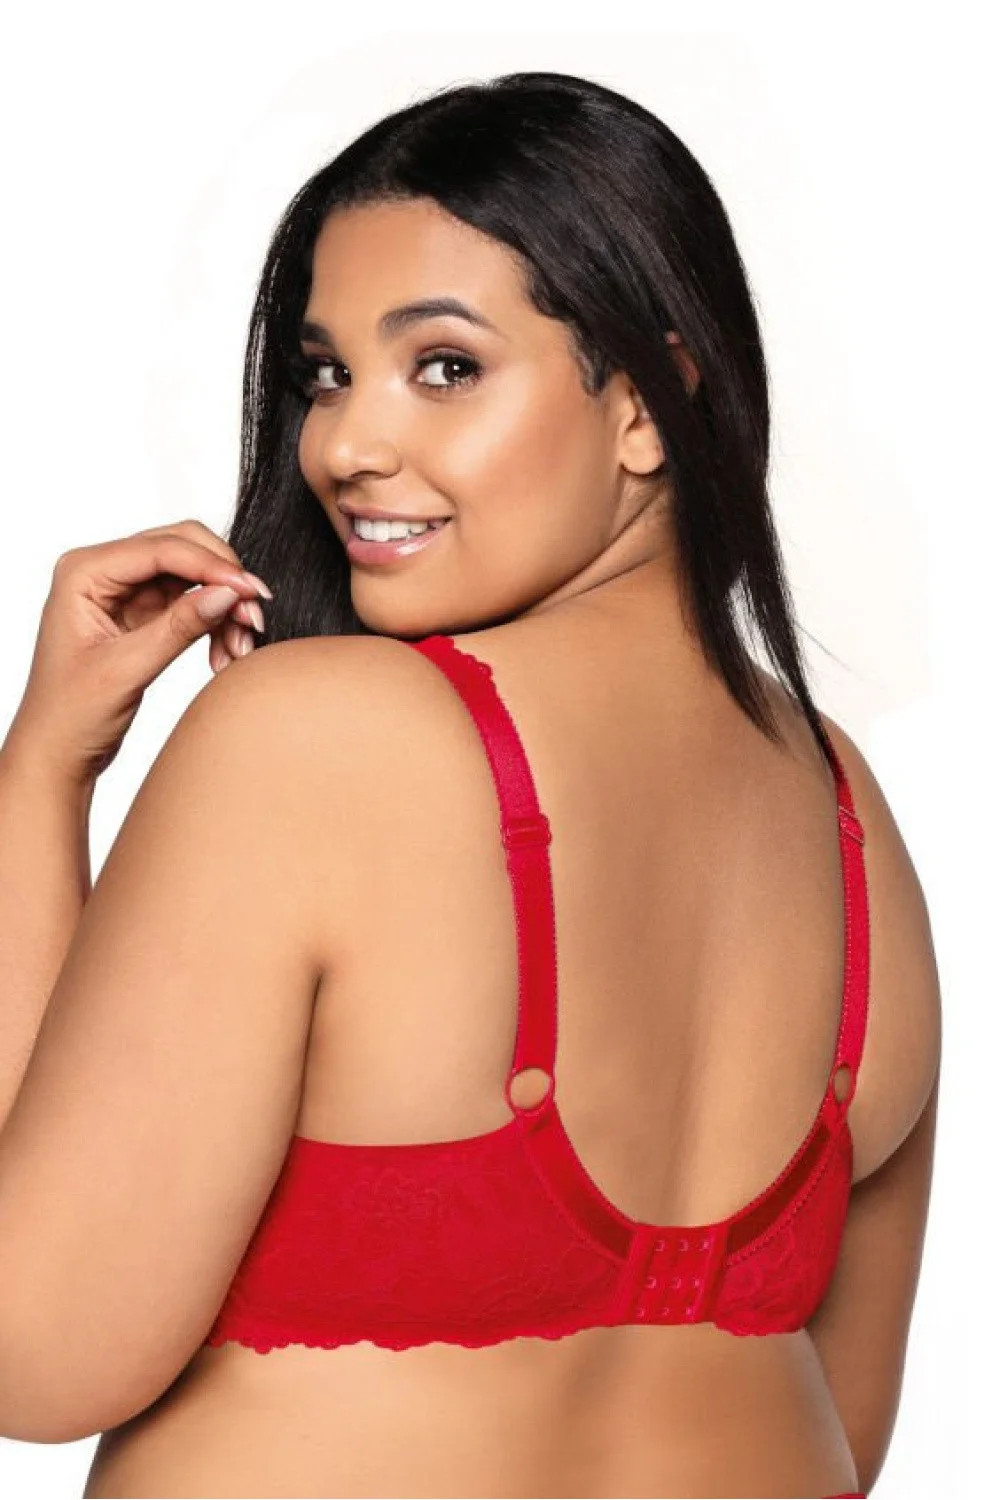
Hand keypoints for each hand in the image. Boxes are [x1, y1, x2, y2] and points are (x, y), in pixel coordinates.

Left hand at [5, 520, 273, 783]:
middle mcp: (104, 572)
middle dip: (223, 580)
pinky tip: (224, 655)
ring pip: (194, 577)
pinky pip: (193, 604)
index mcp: (84, 573)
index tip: (250, 592)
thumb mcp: (125, 669)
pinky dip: (216, 624)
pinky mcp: (144, 614)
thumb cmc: (69, 714)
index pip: (161, 548)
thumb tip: (228, 593)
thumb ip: (177, 627)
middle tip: (253, 617)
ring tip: (239, 648)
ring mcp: (126, 592)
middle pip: (183, 548)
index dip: (211, 565)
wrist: (58, 751)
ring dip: (225, 607)